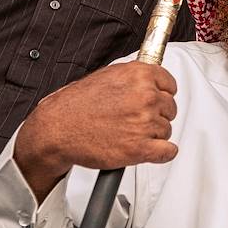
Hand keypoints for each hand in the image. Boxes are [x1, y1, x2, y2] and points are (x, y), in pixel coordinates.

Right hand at [14, 62, 178, 200]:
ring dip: (152, 134)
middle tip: (135, 119)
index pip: (170, 85)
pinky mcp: (140, 148)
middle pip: (170, 108)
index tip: (156, 100)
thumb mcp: (107, 76)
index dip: (162, 94)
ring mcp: (143, 122)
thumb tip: (152, 79)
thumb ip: (134, 77)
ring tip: (128, 133)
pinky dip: (162, 153)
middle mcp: (145, 96)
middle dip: (156, 115)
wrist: (56, 129)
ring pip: (166, 130)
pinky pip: (168, 151)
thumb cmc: (75, 105)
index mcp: (138, 75)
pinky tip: (150, 150)